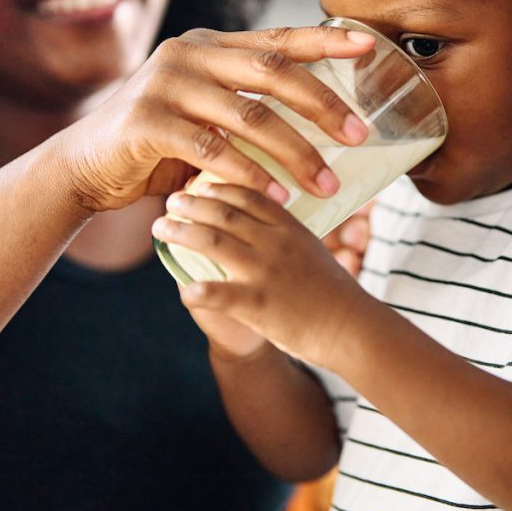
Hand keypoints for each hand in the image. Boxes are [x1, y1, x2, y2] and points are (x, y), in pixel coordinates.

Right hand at [51, 26, 373, 212]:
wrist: (85, 165)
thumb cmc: (157, 143)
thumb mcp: (204, 112)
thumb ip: (246, 104)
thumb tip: (319, 120)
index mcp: (209, 46)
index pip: (277, 39)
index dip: (325, 41)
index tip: (368, 46)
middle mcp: (189, 53)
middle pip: (273, 72)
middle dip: (322, 104)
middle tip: (360, 134)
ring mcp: (166, 83)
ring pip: (249, 115)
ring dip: (295, 151)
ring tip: (326, 183)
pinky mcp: (148, 121)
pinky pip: (213, 149)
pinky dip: (250, 174)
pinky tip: (277, 195)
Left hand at [153, 183, 368, 369]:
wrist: (351, 327)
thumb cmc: (334, 291)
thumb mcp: (313, 250)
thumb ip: (287, 235)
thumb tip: (262, 223)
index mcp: (290, 227)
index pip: (249, 194)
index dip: (220, 186)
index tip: (200, 183)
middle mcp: (275, 243)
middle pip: (224, 213)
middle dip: (192, 203)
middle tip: (171, 200)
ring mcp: (265, 272)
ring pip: (213, 243)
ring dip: (181, 232)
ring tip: (160, 228)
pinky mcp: (259, 305)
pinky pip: (219, 294)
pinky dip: (197, 291)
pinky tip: (182, 290)